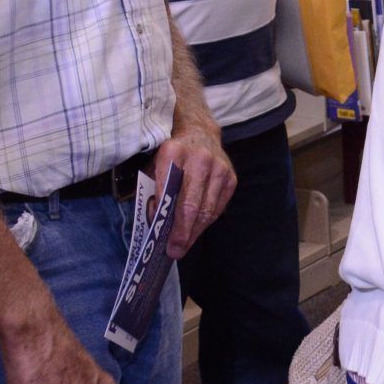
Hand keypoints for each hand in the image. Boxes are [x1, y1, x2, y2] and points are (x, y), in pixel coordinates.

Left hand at [153, 133, 236, 259]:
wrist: (200, 133)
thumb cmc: (172, 155)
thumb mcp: (155, 166)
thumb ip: (153, 190)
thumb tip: (157, 220)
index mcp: (173, 152)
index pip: (168, 191)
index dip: (164, 218)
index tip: (160, 238)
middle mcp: (199, 159)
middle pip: (191, 205)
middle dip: (182, 233)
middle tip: (175, 251)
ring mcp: (219, 168)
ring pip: (206, 210)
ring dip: (194, 232)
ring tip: (184, 245)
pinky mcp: (231, 177)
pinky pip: (217, 208)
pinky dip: (206, 221)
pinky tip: (195, 229)